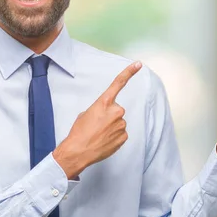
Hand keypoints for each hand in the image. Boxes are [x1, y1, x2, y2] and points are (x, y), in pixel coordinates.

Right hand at [53, 61, 141, 178]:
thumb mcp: (86, 113)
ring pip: (119, 123)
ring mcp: (121, 124)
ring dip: (111, 127)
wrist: (78, 151)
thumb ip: (99, 109)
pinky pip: (120, 133)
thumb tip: (105, 115)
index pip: (118, 83)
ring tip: (99, 134)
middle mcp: (116, 111)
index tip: (138, 64)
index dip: (129, 72)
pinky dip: (114, 137)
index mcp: (104, 102)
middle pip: (117, 110)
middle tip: (97, 125)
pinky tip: (104, 141)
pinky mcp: (124, 136)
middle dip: (109, 116)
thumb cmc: (78, 132)